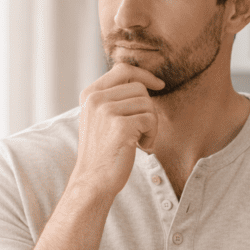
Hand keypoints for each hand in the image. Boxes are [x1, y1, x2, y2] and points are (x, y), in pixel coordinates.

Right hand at [71, 62, 164, 197]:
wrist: (93, 180)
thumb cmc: (104, 151)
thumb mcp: (101, 118)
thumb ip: (114, 98)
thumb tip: (144, 81)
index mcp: (90, 94)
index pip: (123, 70)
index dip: (145, 75)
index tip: (159, 85)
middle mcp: (95, 98)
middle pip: (140, 88)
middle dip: (148, 109)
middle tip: (141, 130)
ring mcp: (106, 110)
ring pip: (148, 105)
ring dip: (151, 125)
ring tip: (139, 140)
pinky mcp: (120, 125)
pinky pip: (150, 120)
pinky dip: (152, 135)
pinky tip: (141, 147)